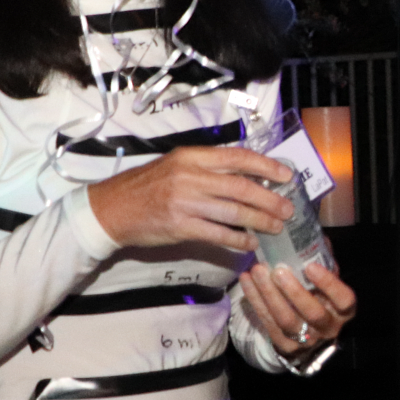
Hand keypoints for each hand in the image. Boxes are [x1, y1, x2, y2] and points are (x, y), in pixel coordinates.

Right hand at [88, 146, 294, 252]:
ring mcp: (185, 202)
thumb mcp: (176, 165)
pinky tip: (250, 243)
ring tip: (277, 227)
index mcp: (191, 156)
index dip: (267, 166)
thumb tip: (248, 175)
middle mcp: (190, 176)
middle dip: (271, 199)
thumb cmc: (146, 186)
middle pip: (242, 187)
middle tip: (288, 209)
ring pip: (234, 212)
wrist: (110, 209)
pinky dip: (239, 239)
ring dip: (261, 221)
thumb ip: (207, 167)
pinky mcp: (180, 226)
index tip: (287, 176)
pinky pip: (219, 234)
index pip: (238, 157)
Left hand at [238, 262, 355, 357]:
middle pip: (313, 312)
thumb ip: (323, 262)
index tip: (311, 266)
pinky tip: (247, 282)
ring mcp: (306, 340)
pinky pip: (268, 324)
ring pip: (286, 320)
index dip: (329, 284)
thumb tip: (311, 232)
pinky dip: (256, 302)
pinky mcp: (285, 346)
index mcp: (343, 310)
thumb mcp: (326, 283)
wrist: (309, 334)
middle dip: (293, 291)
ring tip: (256, 272)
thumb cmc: (319, 299)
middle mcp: (328, 327)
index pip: (343, 299)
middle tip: (277, 270)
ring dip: (269, 295)